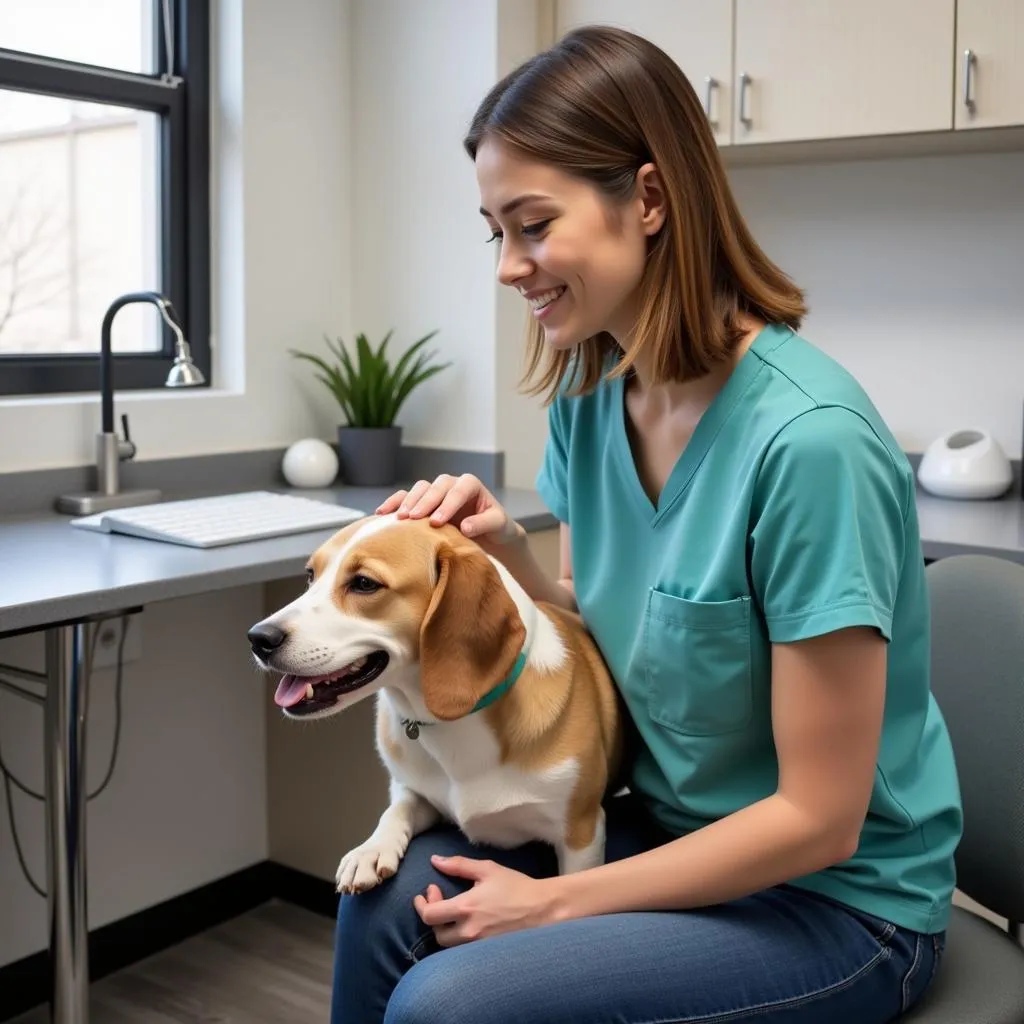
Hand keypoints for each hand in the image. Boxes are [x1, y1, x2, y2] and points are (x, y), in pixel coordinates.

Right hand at [376, 474, 522, 546]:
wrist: (490, 532)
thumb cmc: (496, 527)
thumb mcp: (498, 525)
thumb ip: (483, 524)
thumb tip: (464, 527)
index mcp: (470, 484)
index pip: (457, 491)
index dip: (447, 505)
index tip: (437, 522)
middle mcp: (451, 484)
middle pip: (435, 487)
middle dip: (424, 502)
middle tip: (414, 518)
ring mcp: (436, 492)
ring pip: (419, 489)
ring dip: (408, 502)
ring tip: (400, 519)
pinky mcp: (424, 502)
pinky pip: (406, 497)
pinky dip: (394, 503)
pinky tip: (382, 514)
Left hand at [413, 854, 557, 946]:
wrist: (544, 909)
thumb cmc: (516, 886)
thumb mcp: (488, 869)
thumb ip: (459, 865)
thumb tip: (435, 861)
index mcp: (467, 908)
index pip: (430, 915)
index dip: (423, 904)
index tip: (429, 891)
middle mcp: (470, 931)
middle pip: (437, 935)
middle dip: (432, 917)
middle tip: (438, 900)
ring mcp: (479, 946)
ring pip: (450, 946)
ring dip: (445, 929)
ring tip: (451, 913)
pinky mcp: (487, 953)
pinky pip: (464, 951)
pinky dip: (458, 939)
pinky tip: (465, 925)